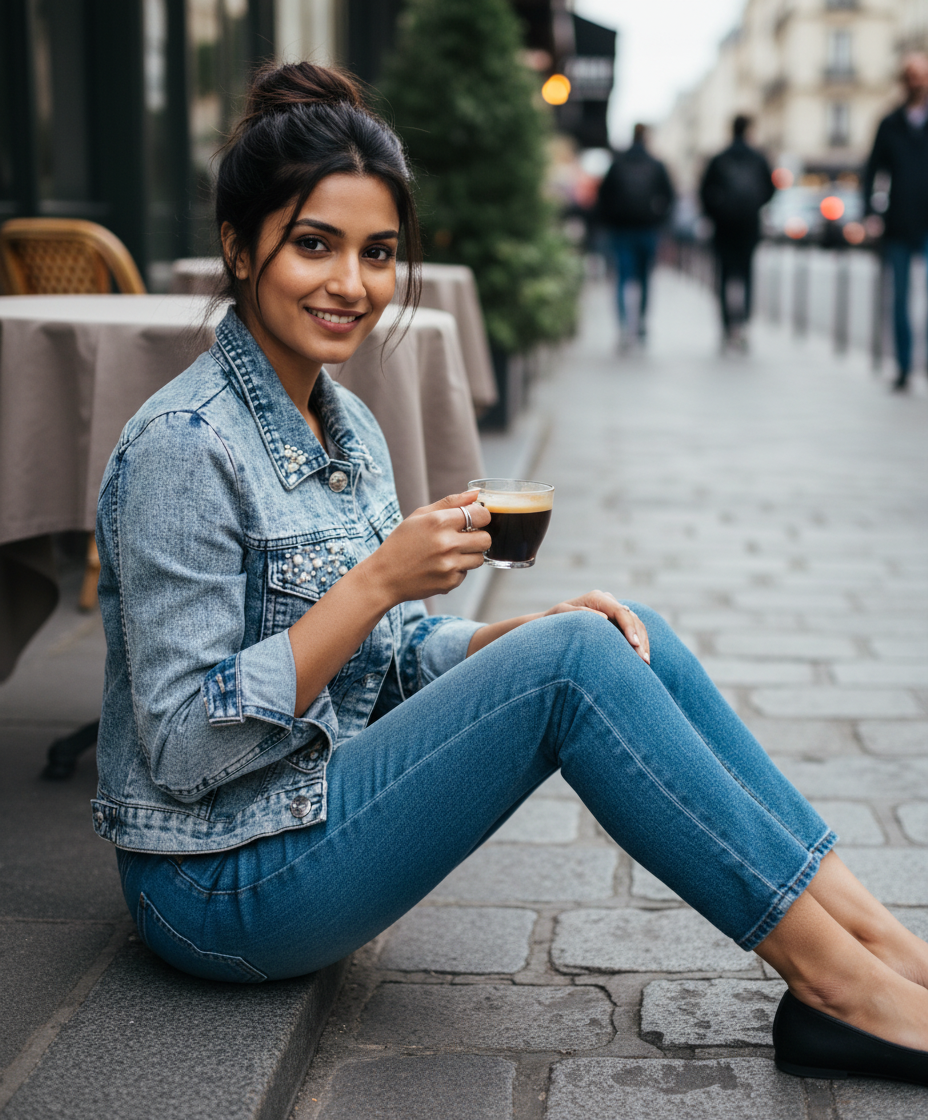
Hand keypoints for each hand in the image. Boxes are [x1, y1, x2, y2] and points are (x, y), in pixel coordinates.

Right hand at [364, 490, 491, 604]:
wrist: (384, 577)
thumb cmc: (402, 542)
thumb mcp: (420, 515)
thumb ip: (451, 502)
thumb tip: (476, 493)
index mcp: (439, 521)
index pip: (481, 515)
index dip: (481, 516)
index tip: (475, 519)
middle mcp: (446, 544)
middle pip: (486, 539)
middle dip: (479, 537)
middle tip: (465, 538)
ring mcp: (449, 565)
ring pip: (479, 558)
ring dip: (469, 555)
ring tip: (450, 553)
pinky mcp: (450, 583)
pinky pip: (466, 573)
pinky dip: (457, 570)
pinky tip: (439, 567)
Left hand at [544, 590, 649, 663]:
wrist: (552, 623)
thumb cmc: (555, 620)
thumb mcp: (561, 614)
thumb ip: (581, 613)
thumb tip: (604, 618)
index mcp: (597, 598)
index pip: (620, 611)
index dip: (629, 627)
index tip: (634, 644)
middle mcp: (609, 601)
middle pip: (632, 618)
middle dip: (639, 639)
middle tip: (643, 659)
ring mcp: (614, 611)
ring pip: (637, 624)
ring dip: (643, 643)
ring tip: (645, 662)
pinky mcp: (617, 621)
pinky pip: (634, 630)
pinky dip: (640, 643)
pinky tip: (642, 658)